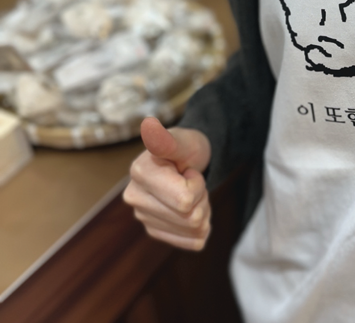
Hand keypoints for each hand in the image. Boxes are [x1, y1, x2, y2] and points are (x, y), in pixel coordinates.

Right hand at [123, 117, 211, 250]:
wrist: (191, 159)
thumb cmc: (188, 147)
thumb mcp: (183, 140)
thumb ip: (167, 140)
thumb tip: (150, 128)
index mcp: (140, 173)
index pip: (185, 200)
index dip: (197, 185)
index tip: (188, 171)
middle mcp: (135, 197)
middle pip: (191, 217)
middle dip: (201, 198)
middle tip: (192, 181)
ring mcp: (143, 217)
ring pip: (194, 230)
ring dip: (203, 210)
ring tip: (192, 192)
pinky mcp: (155, 230)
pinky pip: (192, 242)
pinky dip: (201, 227)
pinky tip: (193, 209)